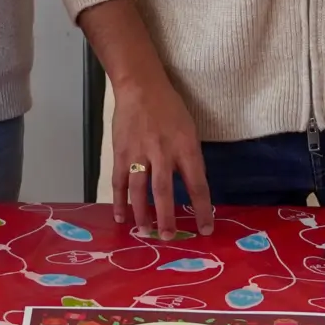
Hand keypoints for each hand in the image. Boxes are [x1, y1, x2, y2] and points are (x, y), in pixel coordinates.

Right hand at [110, 76, 213, 236]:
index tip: (205, 230)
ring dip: (142, 213)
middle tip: (168, 237)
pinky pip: (119, 181)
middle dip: (167, 216)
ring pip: (140, 189)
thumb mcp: (190, 130)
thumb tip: (193, 188)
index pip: (197, 184)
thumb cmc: (170, 108)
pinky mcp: (121, 153)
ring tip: (145, 232)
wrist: (140, 86)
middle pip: (164, 190)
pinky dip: (119, 201)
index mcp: (185, 147)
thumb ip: (190, 159)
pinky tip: (121, 217)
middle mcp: (163, 152)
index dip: (201, 209)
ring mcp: (139, 153)